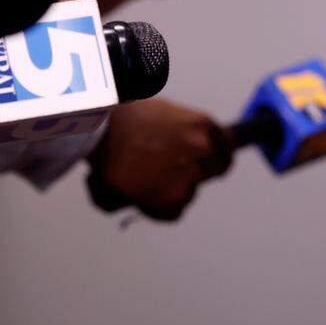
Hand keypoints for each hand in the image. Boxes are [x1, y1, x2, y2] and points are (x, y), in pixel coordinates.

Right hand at [88, 97, 232, 220]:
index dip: (217, 156)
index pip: (228, 145)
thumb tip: (182, 147)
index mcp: (202, 125)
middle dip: (195, 175)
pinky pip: (173, 212)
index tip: (210, 164)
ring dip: (170, 191)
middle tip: (169, 177)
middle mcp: (202, 148)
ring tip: (140, 179)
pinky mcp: (174, 197)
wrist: (98, 131)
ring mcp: (190, 173)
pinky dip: (156, 208)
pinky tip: (137, 195)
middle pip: (215, 170)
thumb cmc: (122, 119)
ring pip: (190, 192)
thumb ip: (181, 130)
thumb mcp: (162, 112)